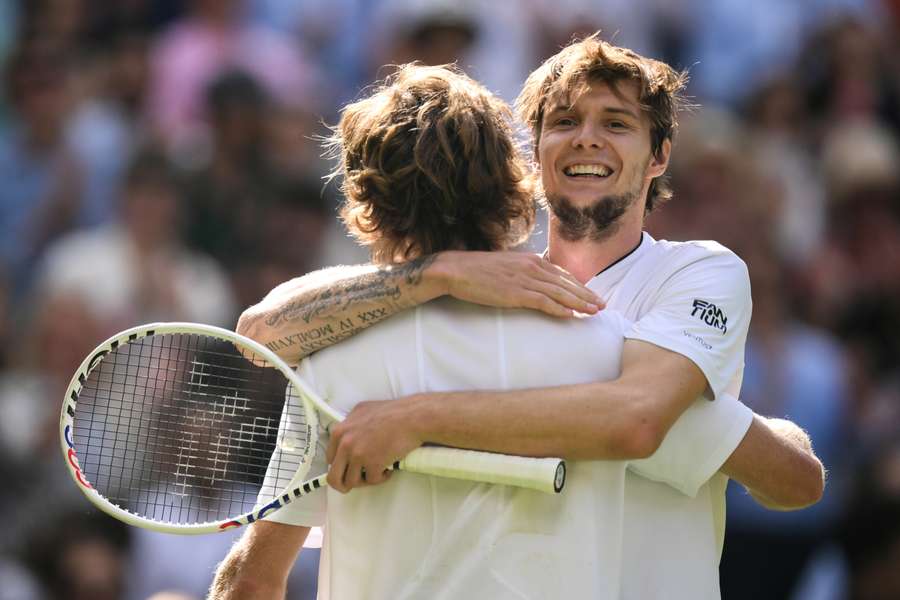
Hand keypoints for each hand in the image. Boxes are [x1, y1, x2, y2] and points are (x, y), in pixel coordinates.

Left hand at [325, 398, 422, 492]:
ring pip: (352, 482)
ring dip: (366, 479)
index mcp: (339, 431)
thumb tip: (347, 438)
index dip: (340, 466)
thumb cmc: (391, 412)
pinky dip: (382, 477)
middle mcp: (345, 444)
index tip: (348, 468)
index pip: (329, 458)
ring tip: (378, 470)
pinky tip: (389, 468)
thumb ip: (350, 426)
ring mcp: (358, 455)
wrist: (410, 417)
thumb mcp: (362, 411)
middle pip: (333, 477)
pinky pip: (373, 480)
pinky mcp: (372, 464)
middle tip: (356, 481)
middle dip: (344, 483)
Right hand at [432, 251, 603, 316]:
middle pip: (566, 283)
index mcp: (531, 260)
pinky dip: (559, 309)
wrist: (456, 270)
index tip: (592, 294)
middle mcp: (532, 267)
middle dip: (586, 294)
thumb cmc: (477, 270)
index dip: (579, 285)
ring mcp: (524, 279)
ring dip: (579, 303)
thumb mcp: (506, 267)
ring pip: (560, 293)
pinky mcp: (515, 293)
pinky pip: (543, 302)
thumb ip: (523, 273)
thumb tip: (534, 283)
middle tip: (603, 305)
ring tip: (594, 312)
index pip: (562, 274)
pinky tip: (571, 316)